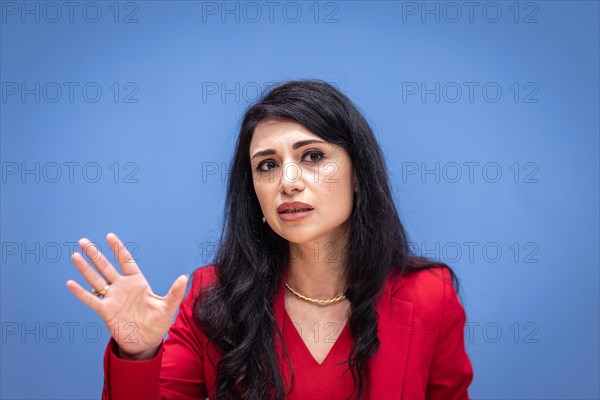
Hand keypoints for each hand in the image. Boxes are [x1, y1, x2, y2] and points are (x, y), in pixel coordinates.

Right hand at [66, 233, 188, 358]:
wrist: (146, 342)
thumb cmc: (158, 323)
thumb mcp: (168, 307)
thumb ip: (175, 292)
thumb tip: (184, 277)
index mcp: (138, 283)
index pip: (126, 261)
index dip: (118, 249)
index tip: (109, 236)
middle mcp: (123, 287)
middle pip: (106, 267)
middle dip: (95, 254)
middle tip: (83, 241)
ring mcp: (113, 298)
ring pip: (96, 280)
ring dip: (85, 269)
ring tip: (75, 255)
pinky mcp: (106, 311)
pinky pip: (91, 300)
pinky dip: (80, 292)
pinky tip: (70, 283)